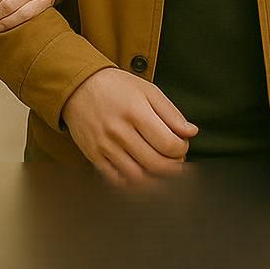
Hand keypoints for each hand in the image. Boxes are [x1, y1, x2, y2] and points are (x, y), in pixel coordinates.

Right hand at [61, 68, 198, 185]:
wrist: (78, 86)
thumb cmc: (117, 87)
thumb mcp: (147, 90)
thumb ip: (171, 113)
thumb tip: (191, 133)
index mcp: (136, 112)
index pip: (169, 144)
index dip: (182, 149)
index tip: (180, 144)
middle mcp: (119, 131)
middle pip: (157, 164)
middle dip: (174, 167)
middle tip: (174, 159)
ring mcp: (105, 146)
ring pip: (138, 177)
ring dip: (156, 178)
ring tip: (160, 166)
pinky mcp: (94, 155)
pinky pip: (117, 180)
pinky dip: (133, 182)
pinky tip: (141, 171)